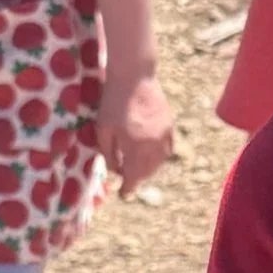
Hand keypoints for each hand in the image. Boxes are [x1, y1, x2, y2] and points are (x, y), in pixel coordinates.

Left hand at [98, 70, 174, 197]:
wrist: (134, 77)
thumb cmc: (113, 102)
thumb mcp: (103, 129)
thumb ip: (108, 153)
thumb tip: (116, 171)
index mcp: (135, 147)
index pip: (134, 176)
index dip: (128, 187)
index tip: (123, 194)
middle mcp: (154, 145)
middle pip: (147, 171)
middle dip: (138, 178)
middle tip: (128, 181)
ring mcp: (164, 136)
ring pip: (159, 162)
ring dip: (149, 169)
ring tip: (138, 169)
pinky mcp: (170, 126)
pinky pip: (167, 149)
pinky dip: (159, 157)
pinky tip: (151, 155)